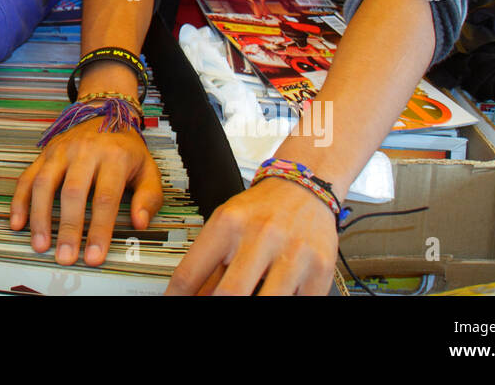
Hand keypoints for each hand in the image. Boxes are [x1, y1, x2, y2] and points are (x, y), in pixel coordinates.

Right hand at [10, 116, 162, 266]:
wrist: (106, 114)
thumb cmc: (127, 149)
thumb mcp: (148, 169)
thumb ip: (148, 197)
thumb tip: (139, 222)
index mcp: (114, 156)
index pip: (105, 197)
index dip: (99, 229)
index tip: (94, 256)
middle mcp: (85, 151)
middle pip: (73, 192)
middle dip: (68, 228)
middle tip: (65, 257)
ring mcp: (61, 151)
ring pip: (45, 183)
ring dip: (40, 217)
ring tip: (40, 245)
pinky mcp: (45, 153)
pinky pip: (27, 177)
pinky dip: (20, 201)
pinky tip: (17, 223)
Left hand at [165, 177, 337, 295]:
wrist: (304, 187)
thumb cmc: (262, 208)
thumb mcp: (227, 224)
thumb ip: (210, 264)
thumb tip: (192, 296)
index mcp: (230, 223)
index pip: (191, 273)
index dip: (177, 297)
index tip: (174, 304)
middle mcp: (262, 236)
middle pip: (229, 293)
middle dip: (216, 307)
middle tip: (212, 307)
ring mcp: (294, 255)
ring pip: (265, 303)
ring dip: (251, 308)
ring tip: (244, 299)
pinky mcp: (320, 271)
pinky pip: (298, 303)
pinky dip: (280, 305)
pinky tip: (270, 296)